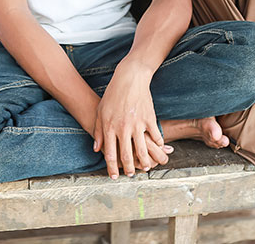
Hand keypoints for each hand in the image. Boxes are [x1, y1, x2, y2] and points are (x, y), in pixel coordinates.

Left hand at [92, 63, 168, 177]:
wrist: (129, 78)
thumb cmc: (112, 94)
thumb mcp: (100, 112)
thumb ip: (98, 131)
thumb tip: (96, 149)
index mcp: (109, 127)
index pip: (110, 154)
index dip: (111, 168)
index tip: (113, 176)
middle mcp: (123, 128)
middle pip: (126, 156)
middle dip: (128, 169)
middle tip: (130, 175)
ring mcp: (137, 124)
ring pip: (142, 150)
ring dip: (143, 162)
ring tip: (144, 167)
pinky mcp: (149, 118)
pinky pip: (155, 137)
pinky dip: (157, 145)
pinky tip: (157, 149)